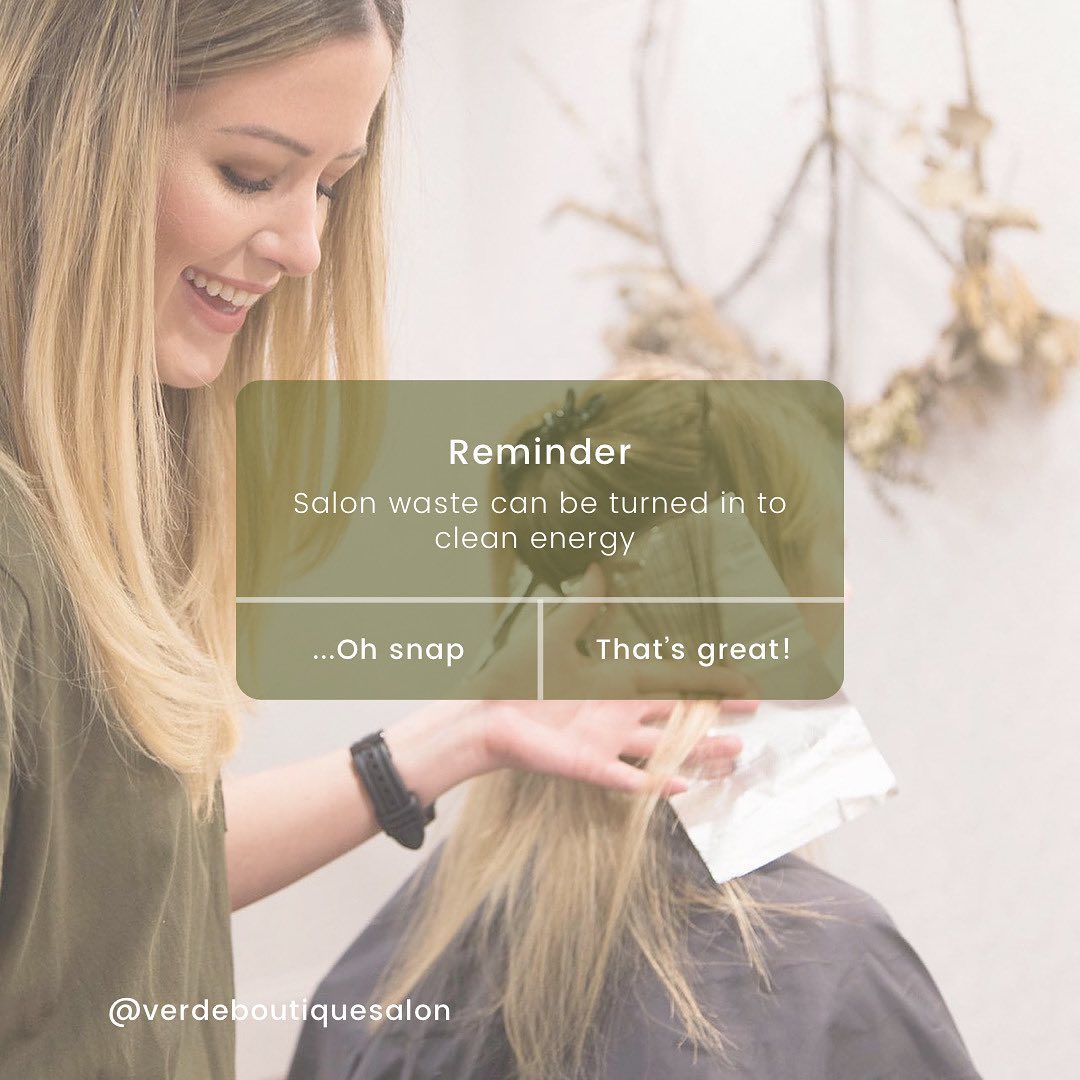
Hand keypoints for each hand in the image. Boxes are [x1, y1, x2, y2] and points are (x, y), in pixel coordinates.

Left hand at [458, 563, 757, 794]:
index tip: (744, 680)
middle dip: (716, 716)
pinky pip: (630, 778)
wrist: (483, 713)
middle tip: (755, 714)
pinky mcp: (589, 764)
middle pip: (679, 715)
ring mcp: (607, 741)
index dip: (709, 679)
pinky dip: (656, 782)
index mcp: (616, 681)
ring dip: (700, 751)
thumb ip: (582, 606)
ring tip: (737, 751)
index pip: (674, 679)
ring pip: (665, 748)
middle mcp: (619, 713)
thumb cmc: (516, 675)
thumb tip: (598, 569)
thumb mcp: (555, 634)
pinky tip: (685, 784)